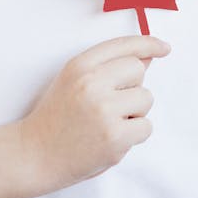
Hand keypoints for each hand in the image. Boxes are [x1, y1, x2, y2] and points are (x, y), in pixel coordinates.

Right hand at [19, 35, 169, 192]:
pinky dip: (134, 135)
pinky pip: (146, 126)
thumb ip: (107, 68)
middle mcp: (91, 82)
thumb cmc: (56, 118)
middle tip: (110, 105)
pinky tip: (110, 139)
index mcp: (79, 65)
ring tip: (107, 123)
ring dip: (134, 113)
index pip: (122, 46)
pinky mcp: (115, 136)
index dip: (147, 43)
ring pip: (146, 98)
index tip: (163, 48)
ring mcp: (104, 109)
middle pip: (138, 69)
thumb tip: (147, 58)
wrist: (34, 154)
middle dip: (131, 86)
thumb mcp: (73, 81)